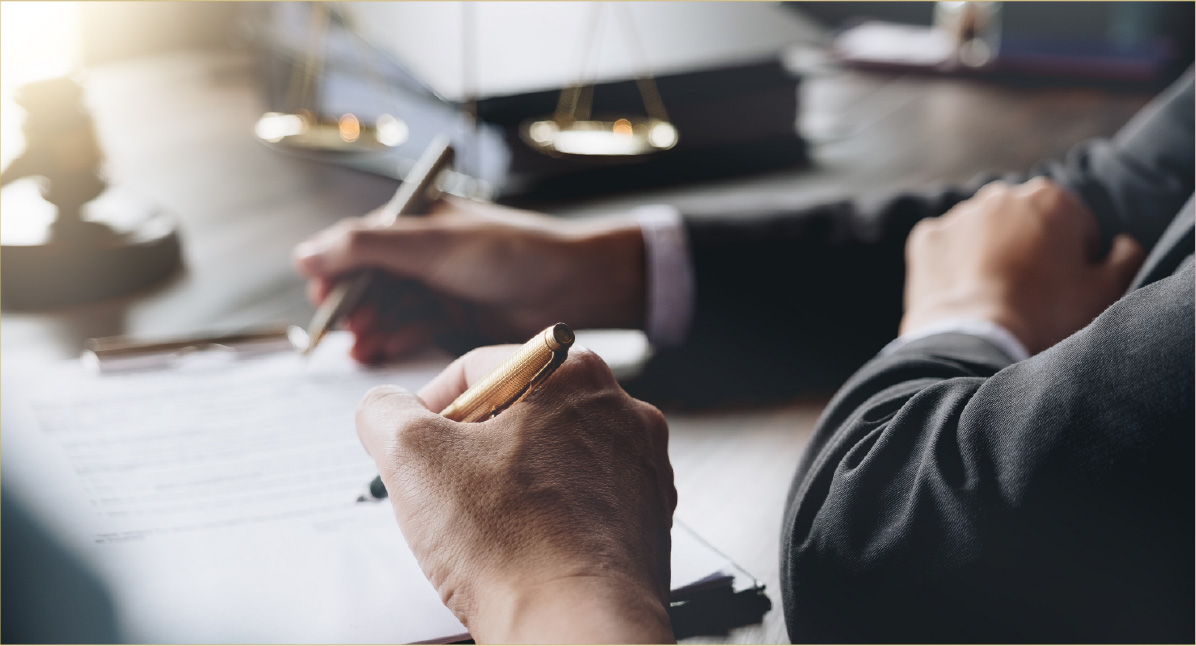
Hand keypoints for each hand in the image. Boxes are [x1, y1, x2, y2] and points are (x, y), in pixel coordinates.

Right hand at [293, 197, 645, 362]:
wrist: (572, 285)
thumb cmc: (509, 252)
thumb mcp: (431, 245)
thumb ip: (366, 247)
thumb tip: (303, 255)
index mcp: (416, 220)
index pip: (358, 244)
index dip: (336, 272)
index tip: (322, 300)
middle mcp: (423, 253)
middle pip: (370, 282)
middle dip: (355, 307)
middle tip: (348, 331)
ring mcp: (439, 287)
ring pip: (389, 310)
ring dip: (373, 327)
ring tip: (364, 348)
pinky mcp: (454, 319)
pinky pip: (412, 329)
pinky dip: (396, 338)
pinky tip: (382, 351)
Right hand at [356, 346, 676, 642]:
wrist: (576, 627)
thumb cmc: (511, 546)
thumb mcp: (412, 456)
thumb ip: (384, 412)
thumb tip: (384, 408)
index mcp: (573, 373)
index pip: (479, 369)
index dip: (431, 409)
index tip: (414, 446)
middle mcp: (619, 410)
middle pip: (521, 412)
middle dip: (474, 448)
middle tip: (445, 490)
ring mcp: (640, 466)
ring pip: (553, 457)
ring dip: (512, 483)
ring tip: (486, 526)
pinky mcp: (646, 517)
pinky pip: (582, 502)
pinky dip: (550, 517)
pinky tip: (524, 547)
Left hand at [901, 178, 1145, 353]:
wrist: (975, 343)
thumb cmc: (1046, 316)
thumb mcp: (1106, 290)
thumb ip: (1126, 257)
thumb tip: (1122, 244)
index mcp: (1051, 197)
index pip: (1075, 227)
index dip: (1076, 262)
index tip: (1065, 291)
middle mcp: (1001, 195)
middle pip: (1026, 224)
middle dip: (1031, 251)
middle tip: (1029, 296)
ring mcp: (958, 215)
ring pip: (983, 233)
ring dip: (991, 255)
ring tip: (994, 298)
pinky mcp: (925, 239)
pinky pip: (945, 248)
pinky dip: (953, 266)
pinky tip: (964, 295)